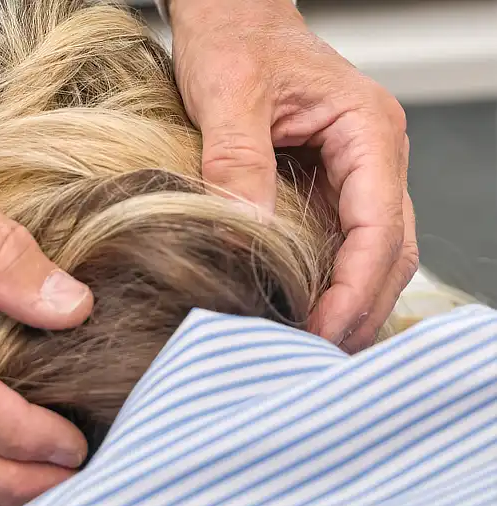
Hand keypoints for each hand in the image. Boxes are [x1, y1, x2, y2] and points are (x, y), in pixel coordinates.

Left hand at [169, 0, 418, 350]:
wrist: (230, 15)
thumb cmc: (236, 38)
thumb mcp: (229, 94)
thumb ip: (238, 161)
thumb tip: (247, 231)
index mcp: (366, 131)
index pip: (380, 227)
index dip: (354, 288)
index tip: (320, 331)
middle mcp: (372, 157)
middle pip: (389, 250)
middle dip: (359, 308)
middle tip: (316, 358)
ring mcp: (352, 173)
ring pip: (372, 253)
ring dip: (349, 302)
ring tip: (311, 347)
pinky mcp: (325, 184)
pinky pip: (340, 242)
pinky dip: (329, 281)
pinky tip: (302, 309)